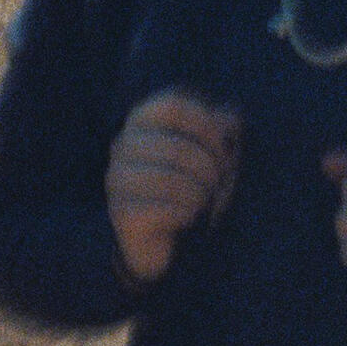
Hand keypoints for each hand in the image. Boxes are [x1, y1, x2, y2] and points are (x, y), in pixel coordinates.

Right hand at [106, 90, 240, 284]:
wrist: (168, 240)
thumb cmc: (193, 185)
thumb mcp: (214, 151)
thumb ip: (222, 129)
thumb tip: (230, 118)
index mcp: (143, 119)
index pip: (173, 105)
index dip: (206, 125)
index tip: (224, 147)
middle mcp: (123, 144)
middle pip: (176, 147)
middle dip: (209, 168)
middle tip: (218, 183)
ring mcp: (117, 178)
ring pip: (168, 180)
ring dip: (199, 193)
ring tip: (204, 200)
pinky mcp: (120, 212)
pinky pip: (161, 209)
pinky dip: (186, 214)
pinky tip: (189, 217)